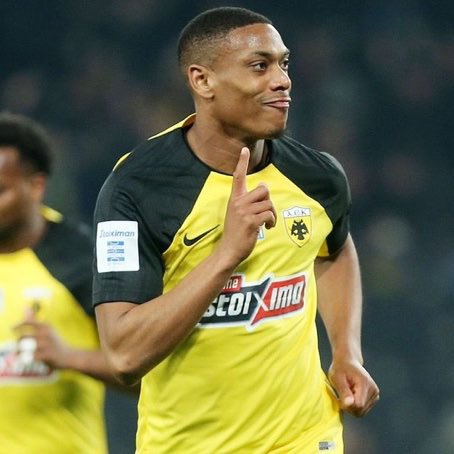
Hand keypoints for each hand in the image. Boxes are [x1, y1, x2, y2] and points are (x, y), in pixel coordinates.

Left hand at [14, 311, 70, 369]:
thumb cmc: (55, 342)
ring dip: (21, 352)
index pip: (28, 322)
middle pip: (23, 336)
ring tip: (21, 354)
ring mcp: (48, 344)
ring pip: (26, 348)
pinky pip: (32, 356)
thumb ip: (34, 319)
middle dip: (18, 342)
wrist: (69, 355)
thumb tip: (25, 307)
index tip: (12, 328)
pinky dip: (29, 358)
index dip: (18, 325)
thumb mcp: (46, 329)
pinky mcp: (48, 354)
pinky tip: (30, 358)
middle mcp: (47, 333)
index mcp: (46, 326)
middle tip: (19, 346)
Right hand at [219, 147, 275, 264]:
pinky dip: (272, 221)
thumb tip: (265, 194)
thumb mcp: (237, 213)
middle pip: (264, 188)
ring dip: (272, 213)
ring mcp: (244, 212)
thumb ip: (248, 203)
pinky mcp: (251, 222)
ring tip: (268, 223)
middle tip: (267, 211)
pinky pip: (269, 214)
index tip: (244, 149)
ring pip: (269, 203)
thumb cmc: (236, 232)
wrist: (229, 250)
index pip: (238, 177)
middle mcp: (238, 202)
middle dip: (269, 200)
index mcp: (234, 199)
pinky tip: (267, 228)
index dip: (242, 162)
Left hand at [328, 359, 379, 416]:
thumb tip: (349, 404)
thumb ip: (343, 391)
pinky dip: (355, 405)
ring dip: (351, 406)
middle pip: (360, 410)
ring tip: (347, 393)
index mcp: (365, 383)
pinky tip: (351, 395)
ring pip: (361, 412)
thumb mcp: (337, 378)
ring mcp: (375, 394)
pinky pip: (363, 410)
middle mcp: (373, 389)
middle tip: (341, 394)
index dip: (346, 405)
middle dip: (348, 406)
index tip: (339, 397)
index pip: (358, 405)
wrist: (347, 362)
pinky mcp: (374, 398)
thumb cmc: (340, 368)